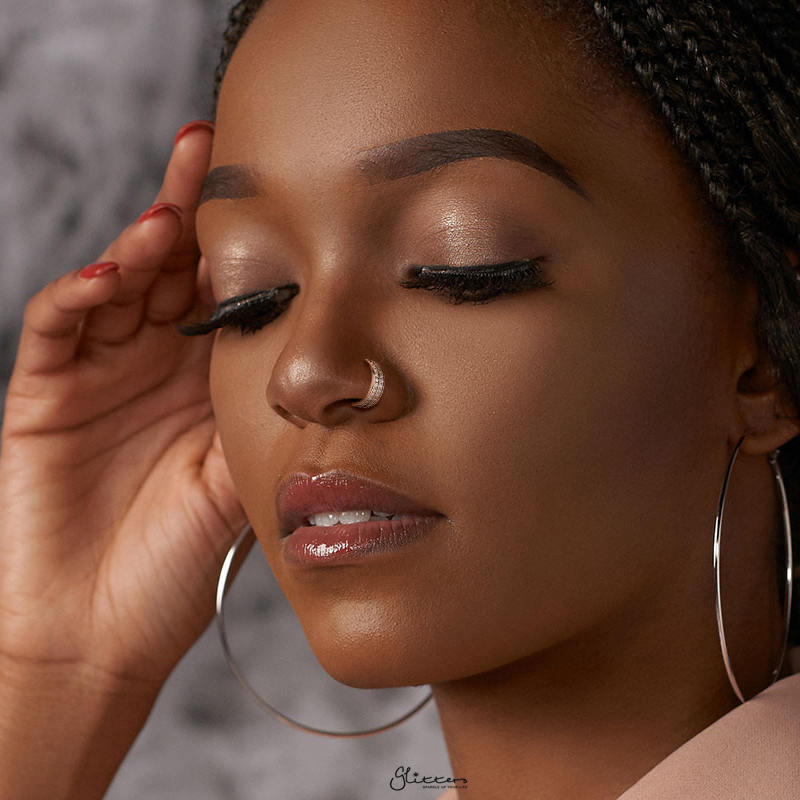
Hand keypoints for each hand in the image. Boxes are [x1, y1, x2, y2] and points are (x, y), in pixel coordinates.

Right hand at [0, 122, 247, 688]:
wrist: (102, 631)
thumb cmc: (179, 563)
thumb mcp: (241, 477)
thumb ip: (265, 414)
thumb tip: (323, 356)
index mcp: (210, 380)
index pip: (227, 292)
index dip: (245, 243)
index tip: (277, 189)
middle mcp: (158, 365)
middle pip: (172, 270)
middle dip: (190, 212)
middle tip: (212, 153)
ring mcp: (100, 372)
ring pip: (118, 285)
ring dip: (142, 247)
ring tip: (171, 218)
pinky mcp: (45, 393)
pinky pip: (58, 327)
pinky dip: (80, 296)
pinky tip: (112, 277)